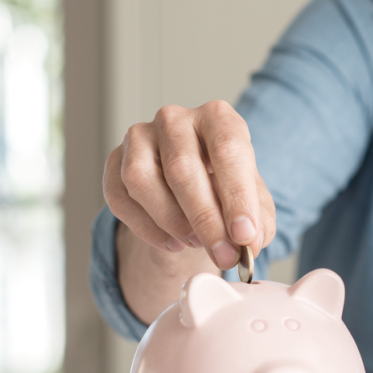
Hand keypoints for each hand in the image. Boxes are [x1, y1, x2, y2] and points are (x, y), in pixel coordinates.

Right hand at [103, 100, 275, 269]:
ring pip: (142, 180)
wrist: (193, 190)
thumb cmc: (226, 189)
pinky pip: (120, 197)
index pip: (228, 150)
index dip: (237, 195)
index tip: (244, 235)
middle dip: (205, 219)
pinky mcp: (114, 161)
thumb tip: (250, 244)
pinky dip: (146, 228)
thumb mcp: (254, 201)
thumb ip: (259, 222)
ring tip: (196, 243)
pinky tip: (173, 242)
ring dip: (171, 221)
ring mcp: (140, 137)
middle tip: (223, 254)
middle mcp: (176, 119)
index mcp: (218, 118)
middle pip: (182, 167)